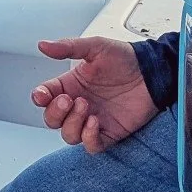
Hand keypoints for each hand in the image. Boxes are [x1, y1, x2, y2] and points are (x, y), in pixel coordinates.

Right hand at [32, 37, 156, 151]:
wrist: (152, 72)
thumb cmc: (126, 58)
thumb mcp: (96, 47)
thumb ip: (68, 47)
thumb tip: (43, 45)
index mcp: (71, 85)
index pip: (44, 96)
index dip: (39, 97)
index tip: (42, 95)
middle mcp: (78, 104)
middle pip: (52, 120)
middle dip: (55, 113)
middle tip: (68, 100)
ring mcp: (92, 120)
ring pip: (68, 135)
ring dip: (72, 124)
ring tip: (86, 107)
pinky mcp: (109, 133)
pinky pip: (91, 145)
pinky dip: (88, 137)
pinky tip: (95, 122)